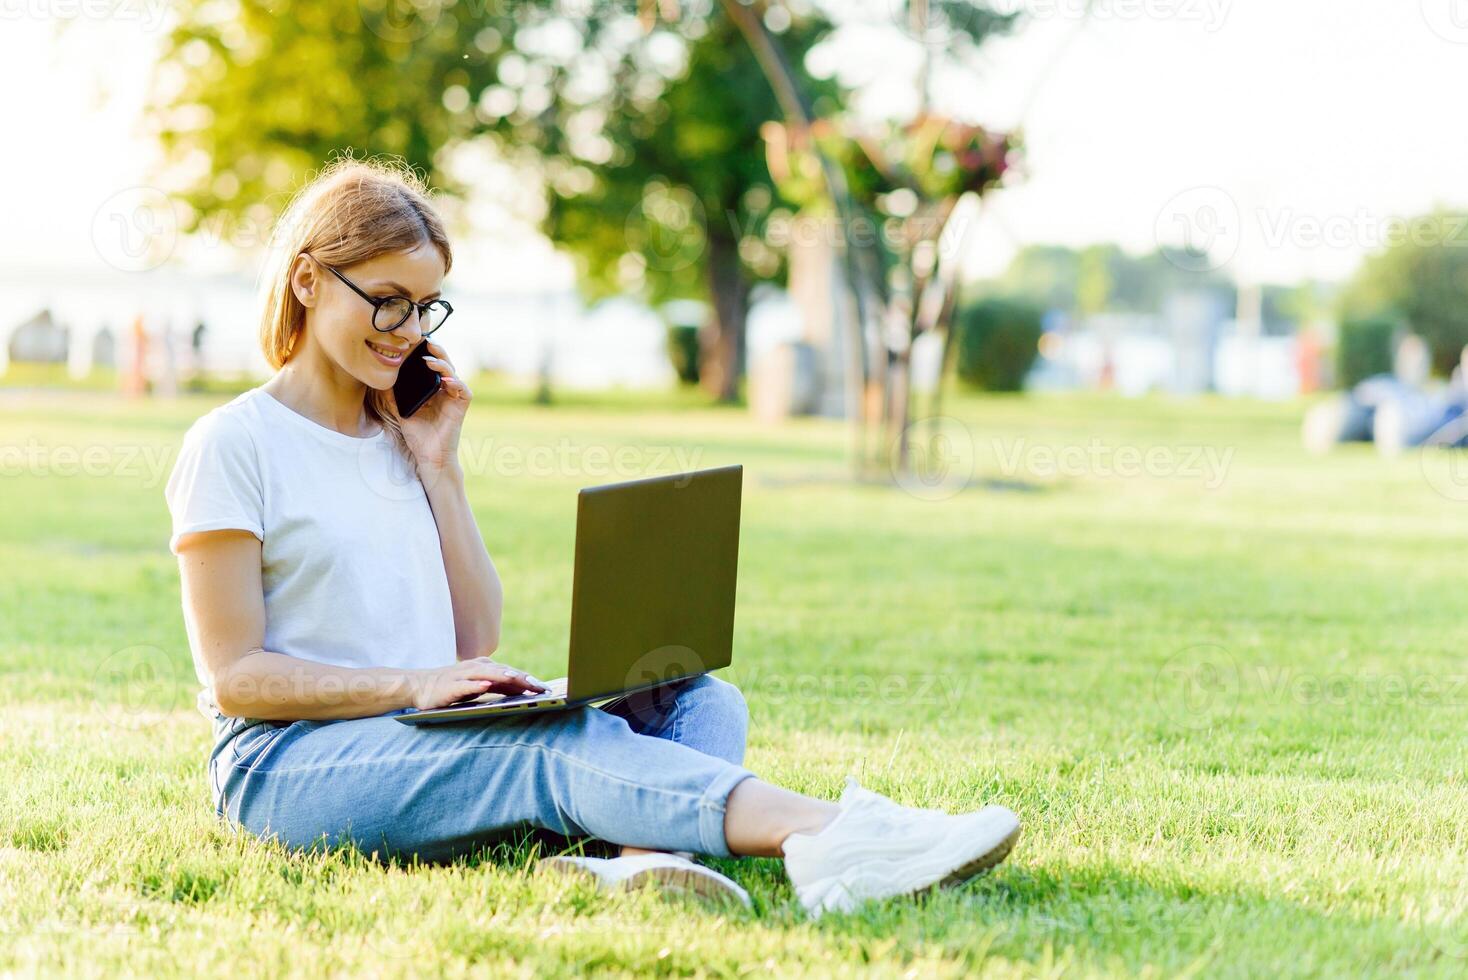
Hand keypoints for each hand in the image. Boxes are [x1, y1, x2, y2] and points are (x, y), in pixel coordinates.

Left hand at [398, 340, 470, 480]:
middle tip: (424, 342)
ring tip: (430, 361)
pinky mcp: (461, 406)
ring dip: (443, 364)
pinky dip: (456, 383)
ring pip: (454, 373)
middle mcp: (445, 391)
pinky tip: (446, 380)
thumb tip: (380, 381)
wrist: (429, 456)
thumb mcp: (401, 412)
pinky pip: (463, 390)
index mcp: (432, 390)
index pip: (431, 366)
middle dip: (436, 352)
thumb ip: (393, 396)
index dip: (425, 353)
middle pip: (444, 364)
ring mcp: (454, 398)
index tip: (413, 344)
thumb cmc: (418, 436)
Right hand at [411, 657, 548, 710]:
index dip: (529, 680)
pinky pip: (465, 684)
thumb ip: (499, 685)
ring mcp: (463, 675)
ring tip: (520, 680)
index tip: (546, 688)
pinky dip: (477, 684)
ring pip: (487, 674)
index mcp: (485, 667)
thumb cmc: (453, 687)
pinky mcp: (450, 686)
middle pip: (504, 671)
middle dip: (523, 679)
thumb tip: (524, 689)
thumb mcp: (480, 685)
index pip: (511, 672)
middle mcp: (476, 667)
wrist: (420, 686)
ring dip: (504, 676)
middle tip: (540, 687)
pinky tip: (487, 685)